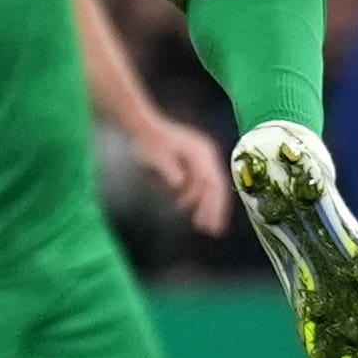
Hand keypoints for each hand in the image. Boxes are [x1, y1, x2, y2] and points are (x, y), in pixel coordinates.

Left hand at [130, 105, 232, 232]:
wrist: (142, 126)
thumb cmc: (150, 141)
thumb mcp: (158, 155)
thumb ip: (170, 170)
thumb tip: (179, 185)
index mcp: (201, 154)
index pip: (214, 184)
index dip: (215, 205)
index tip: (213, 223)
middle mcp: (205, 156)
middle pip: (215, 187)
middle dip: (214, 209)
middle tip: (213, 231)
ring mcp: (199, 159)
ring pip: (207, 187)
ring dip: (204, 206)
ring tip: (201, 225)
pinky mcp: (191, 163)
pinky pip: (198, 183)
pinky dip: (194, 197)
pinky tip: (184, 207)